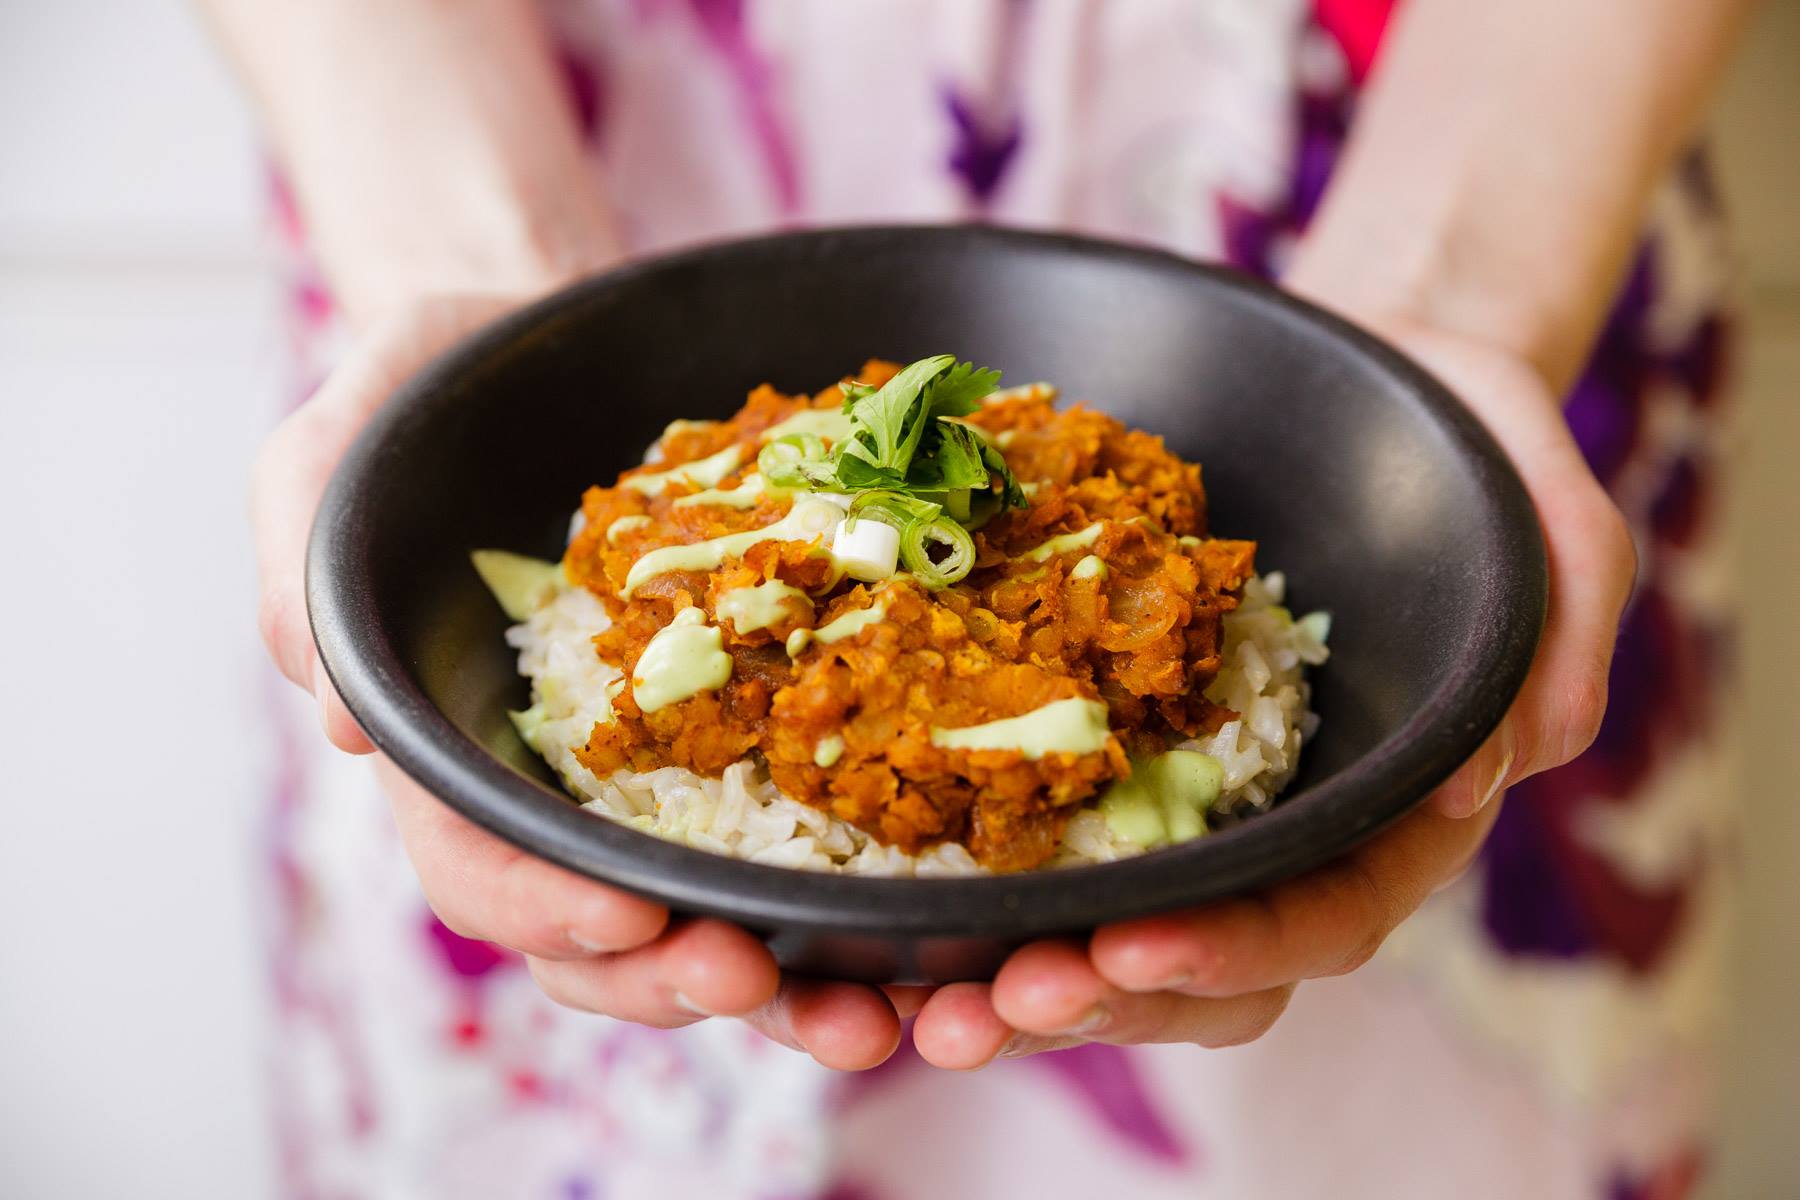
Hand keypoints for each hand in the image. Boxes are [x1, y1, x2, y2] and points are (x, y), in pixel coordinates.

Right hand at [254, 295, 903, 1068]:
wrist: (547, 342)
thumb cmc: (423, 397)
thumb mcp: (331, 457)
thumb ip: (306, 572)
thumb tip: (344, 725)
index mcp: (453, 753)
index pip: (482, 870)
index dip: (545, 908)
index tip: (628, 910)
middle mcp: (566, 787)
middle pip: (608, 936)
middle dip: (679, 976)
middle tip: (760, 977)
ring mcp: (670, 766)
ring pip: (718, 916)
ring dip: (788, 984)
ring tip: (870, 1011)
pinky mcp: (764, 723)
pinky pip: (816, 829)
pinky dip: (863, 895)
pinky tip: (934, 928)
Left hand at [902, 326, 1635, 1067]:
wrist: (1358, 378)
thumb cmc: (1462, 441)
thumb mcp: (1542, 509)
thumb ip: (1559, 626)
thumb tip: (1513, 757)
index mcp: (1392, 802)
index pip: (1322, 911)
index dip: (1232, 946)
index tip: (1130, 947)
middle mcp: (1279, 821)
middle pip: (1193, 959)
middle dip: (1091, 994)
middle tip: (981, 1007)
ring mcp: (1182, 787)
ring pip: (1098, 922)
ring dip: (1006, 969)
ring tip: (914, 998)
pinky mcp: (1096, 729)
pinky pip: (1025, 820)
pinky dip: (956, 872)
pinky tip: (871, 891)